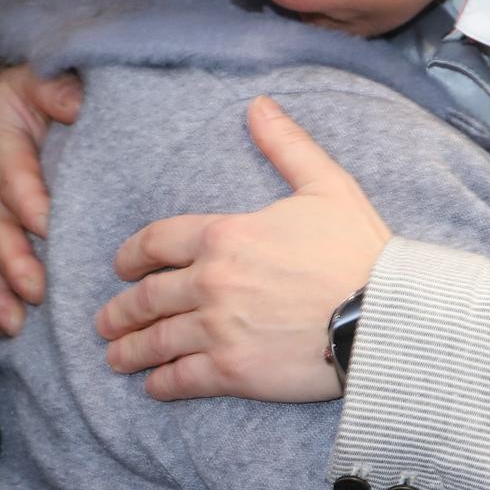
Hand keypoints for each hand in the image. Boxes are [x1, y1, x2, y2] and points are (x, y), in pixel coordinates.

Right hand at [0, 64, 81, 334]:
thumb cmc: (17, 94)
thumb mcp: (36, 79)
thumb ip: (59, 91)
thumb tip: (81, 104)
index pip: (13, 178)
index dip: (29, 203)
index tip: (50, 227)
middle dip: (15, 261)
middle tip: (38, 290)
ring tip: (18, 322)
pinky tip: (7, 325)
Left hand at [96, 96, 393, 402]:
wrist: (383, 315)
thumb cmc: (359, 250)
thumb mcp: (328, 186)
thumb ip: (287, 146)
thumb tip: (258, 105)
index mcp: (226, 235)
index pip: (156, 242)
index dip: (131, 254)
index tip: (122, 267)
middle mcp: (211, 282)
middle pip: (147, 297)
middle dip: (120, 310)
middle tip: (106, 320)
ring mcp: (218, 329)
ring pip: (156, 340)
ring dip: (129, 350)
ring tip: (116, 358)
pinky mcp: (233, 372)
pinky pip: (181, 379)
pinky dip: (161, 383)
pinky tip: (155, 385)